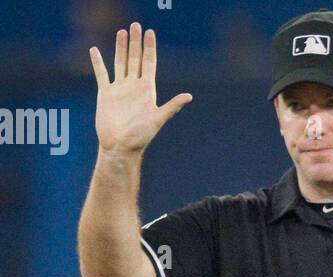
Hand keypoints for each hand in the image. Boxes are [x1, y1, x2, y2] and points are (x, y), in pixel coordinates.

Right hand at [89, 24, 190, 155]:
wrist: (120, 148)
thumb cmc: (140, 137)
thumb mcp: (158, 120)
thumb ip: (171, 106)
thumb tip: (189, 96)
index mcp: (147, 90)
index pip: (149, 63)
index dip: (150, 47)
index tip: (150, 32)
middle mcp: (134, 87)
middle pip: (135, 59)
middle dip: (136, 42)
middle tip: (135, 25)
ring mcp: (120, 89)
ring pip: (120, 62)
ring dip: (121, 47)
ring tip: (122, 32)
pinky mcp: (106, 94)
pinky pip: (102, 74)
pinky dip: (98, 62)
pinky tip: (95, 50)